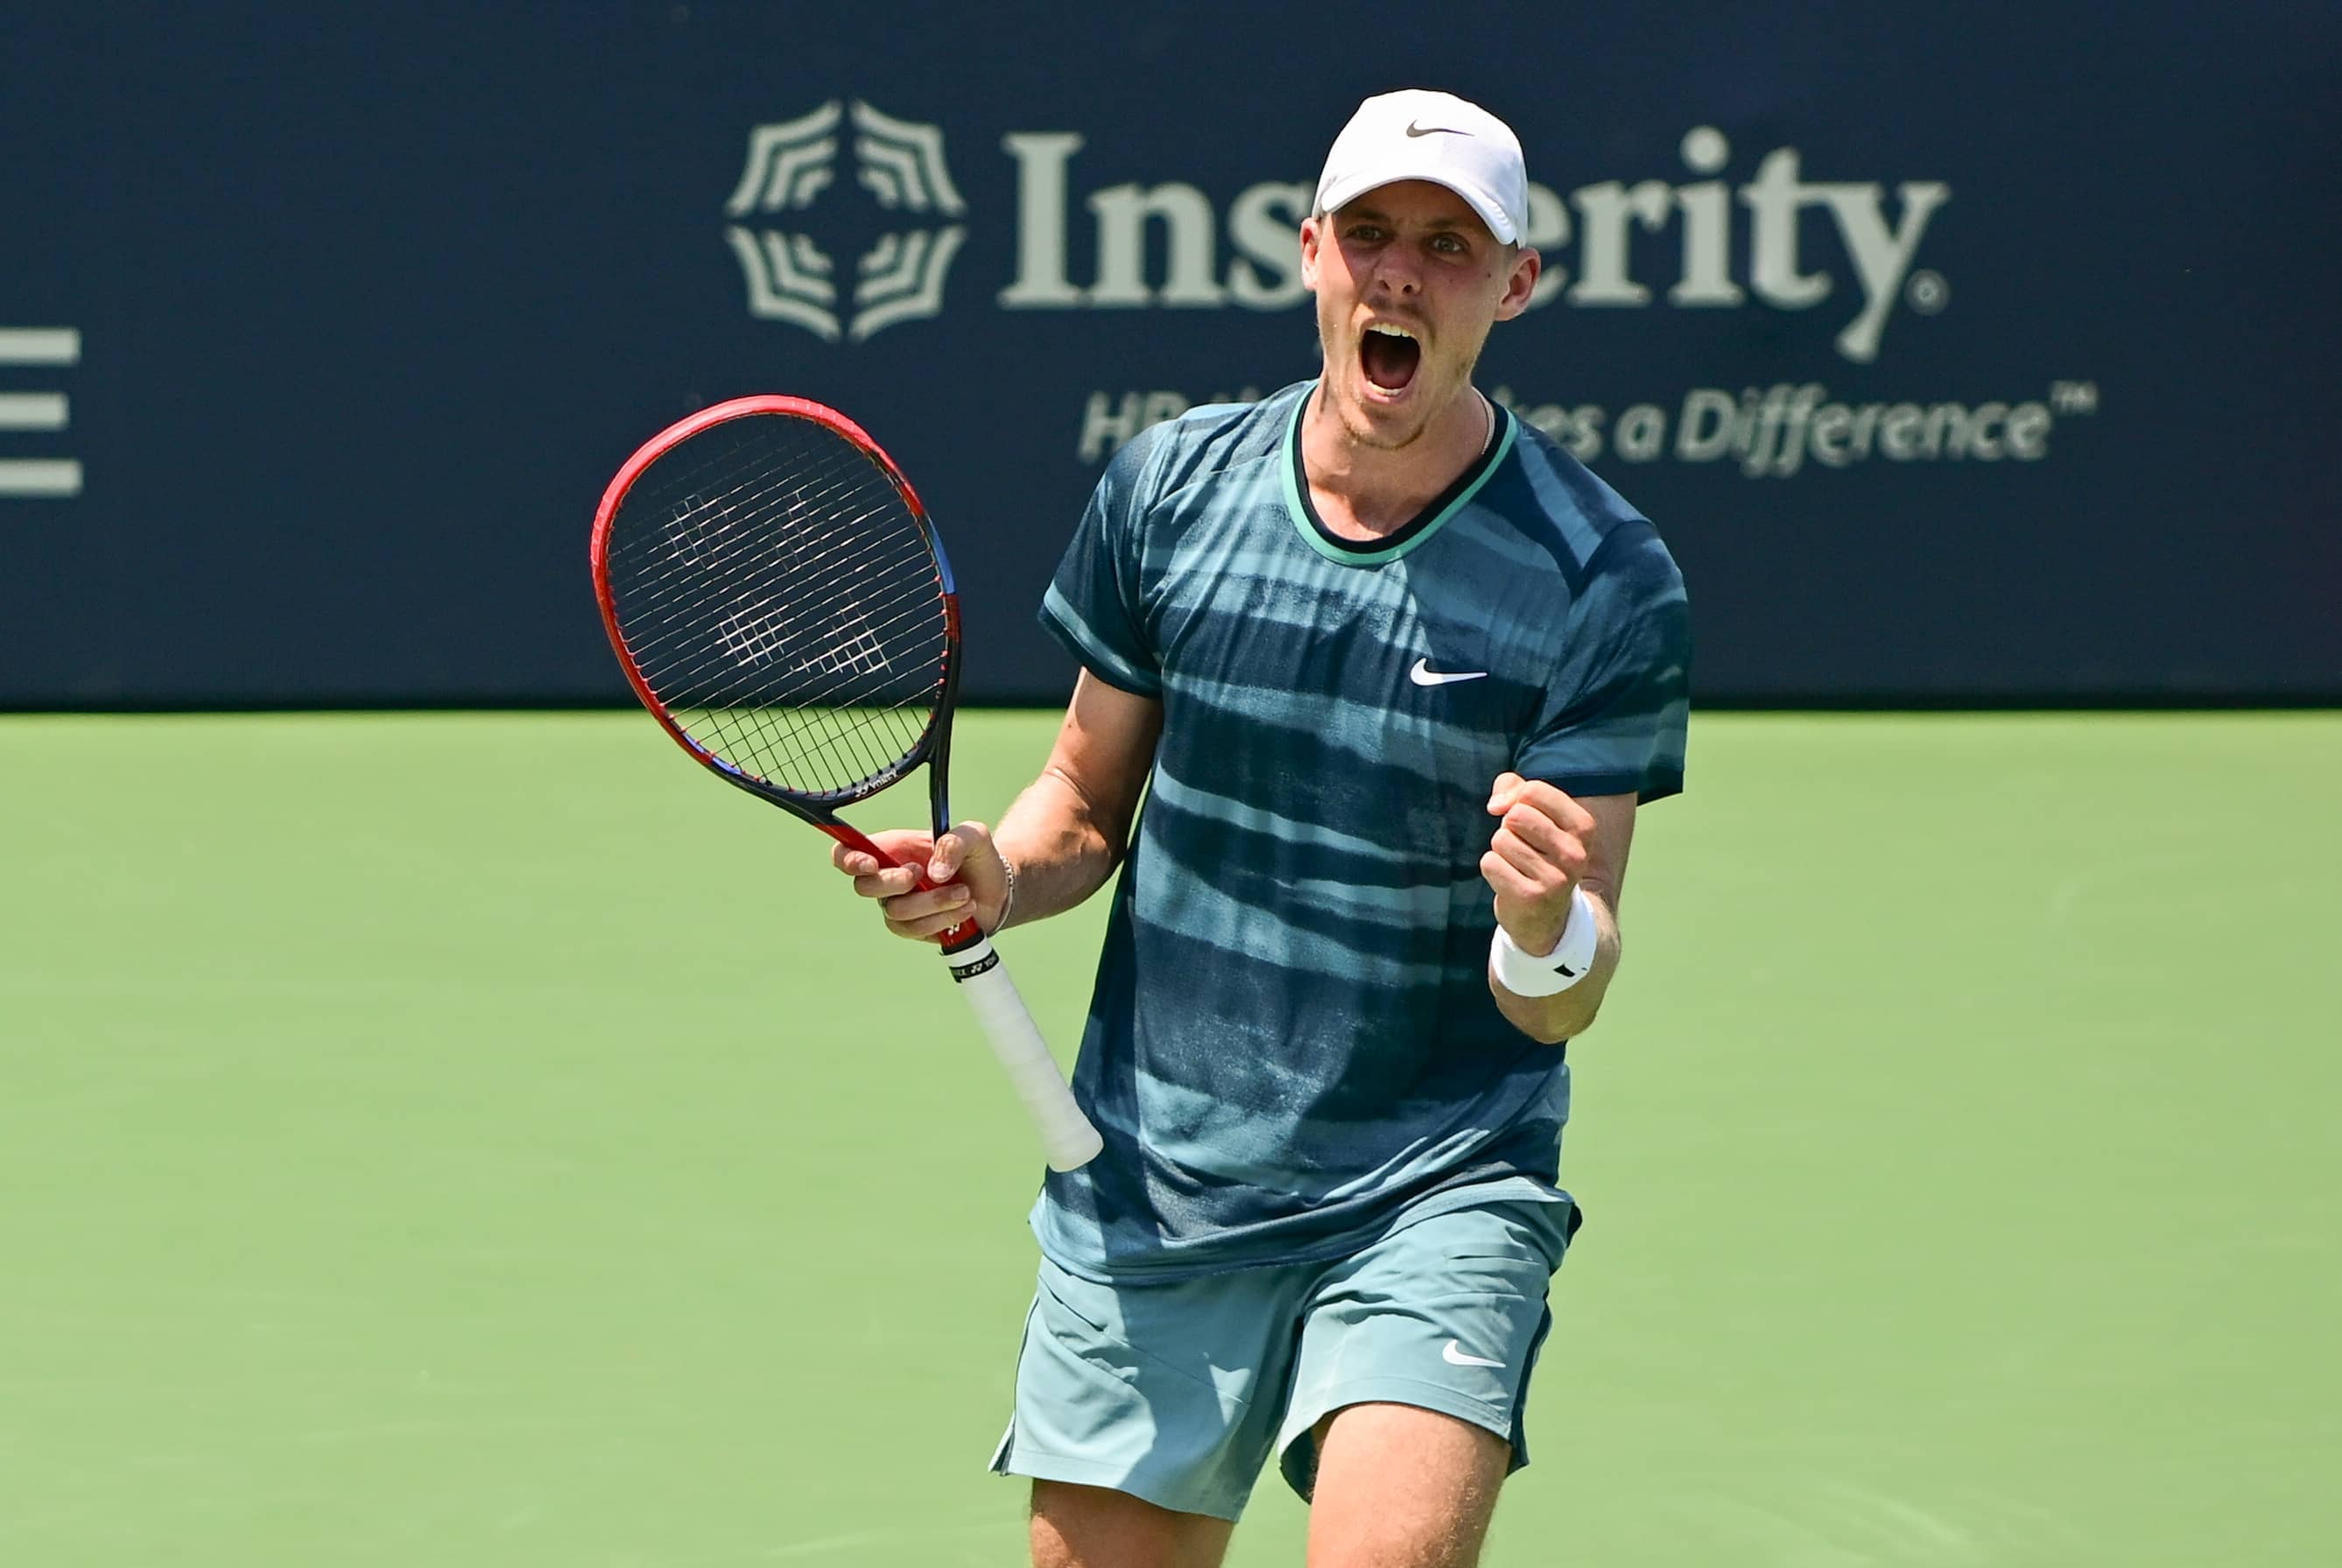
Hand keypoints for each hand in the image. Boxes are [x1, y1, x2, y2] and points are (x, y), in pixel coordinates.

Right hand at [830, 822, 1009, 942]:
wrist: (997, 889)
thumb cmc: (977, 857)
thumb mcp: (974, 836)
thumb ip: (954, 842)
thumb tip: (934, 873)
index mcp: (892, 849)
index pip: (847, 853)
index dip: (848, 859)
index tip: (871, 863)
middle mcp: (888, 877)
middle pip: (864, 887)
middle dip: (893, 883)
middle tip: (921, 874)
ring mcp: (898, 905)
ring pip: (895, 912)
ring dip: (932, 902)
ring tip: (964, 893)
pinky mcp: (913, 928)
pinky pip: (914, 930)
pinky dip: (941, 918)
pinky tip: (965, 907)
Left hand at [1481, 772, 1594, 954]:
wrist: (1546, 915)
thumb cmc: (1536, 850)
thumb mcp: (1534, 812)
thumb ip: (1513, 787)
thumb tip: (1495, 805)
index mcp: (1584, 827)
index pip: (1532, 791)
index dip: (1517, 801)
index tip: (1526, 819)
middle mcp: (1575, 854)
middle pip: (1515, 815)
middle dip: (1509, 828)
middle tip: (1523, 847)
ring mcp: (1556, 878)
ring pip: (1501, 840)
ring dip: (1501, 851)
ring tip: (1519, 866)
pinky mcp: (1531, 897)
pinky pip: (1490, 863)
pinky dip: (1493, 869)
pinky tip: (1511, 880)